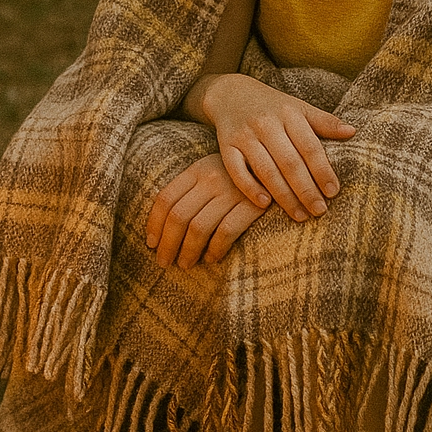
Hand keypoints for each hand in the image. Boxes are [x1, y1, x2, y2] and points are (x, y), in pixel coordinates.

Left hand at [146, 154, 267, 268]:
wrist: (281, 167)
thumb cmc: (241, 176)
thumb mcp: (213, 172)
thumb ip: (191, 191)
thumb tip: (162, 227)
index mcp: (198, 169)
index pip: (166, 198)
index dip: (155, 224)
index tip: (151, 243)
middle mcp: (212, 177)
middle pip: (178, 215)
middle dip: (168, 243)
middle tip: (164, 262)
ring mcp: (232, 191)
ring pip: (199, 227)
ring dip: (188, 251)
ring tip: (185, 265)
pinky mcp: (252, 205)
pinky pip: (226, 232)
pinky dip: (215, 249)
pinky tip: (211, 259)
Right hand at [197, 73, 354, 221]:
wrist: (231, 94)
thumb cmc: (272, 106)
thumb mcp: (298, 107)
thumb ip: (324, 121)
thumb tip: (352, 132)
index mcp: (289, 113)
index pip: (309, 146)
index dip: (322, 170)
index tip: (333, 192)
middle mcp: (266, 123)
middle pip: (289, 162)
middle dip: (306, 189)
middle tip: (319, 210)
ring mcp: (244, 135)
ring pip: (266, 170)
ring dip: (283, 195)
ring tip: (299, 215)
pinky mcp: (226, 146)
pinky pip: (237, 171)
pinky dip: (249, 188)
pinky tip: (264, 204)